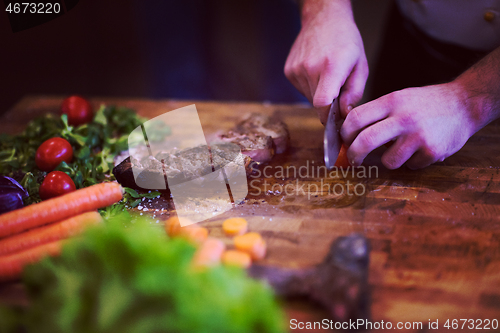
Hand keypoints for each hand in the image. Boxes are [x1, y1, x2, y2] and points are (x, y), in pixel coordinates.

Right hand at [284, 0, 367, 123]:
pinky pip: (302, 89)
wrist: (323, 19)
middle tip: (338, 88)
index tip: (335, 120)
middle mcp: (310, 68)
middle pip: (317, 104)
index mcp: (331, 67)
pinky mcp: (289, 70)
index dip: (328, 117)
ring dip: (319, 93)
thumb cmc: (346, 41)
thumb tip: (344, 114)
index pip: (322, 104)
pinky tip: (316, 71)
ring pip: (309, 97)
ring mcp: (296, 69)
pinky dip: (310, 86)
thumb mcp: (361, 65)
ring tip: (327, 75)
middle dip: (329, 103)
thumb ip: (354, 92)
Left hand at [340, 83, 479, 168]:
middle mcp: (403, 117)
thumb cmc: (426, 104)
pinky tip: (421, 150)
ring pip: (388, 161)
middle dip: (354, 155)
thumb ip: (377, 113)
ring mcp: (418, 135)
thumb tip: (348, 134)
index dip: (345, 133)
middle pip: (365, 141)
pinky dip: (412, 162)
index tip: (345, 141)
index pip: (356, 118)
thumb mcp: (400, 98)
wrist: (465, 104)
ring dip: (389, 161)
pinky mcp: (432, 151)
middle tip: (354, 160)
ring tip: (400, 150)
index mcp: (392, 101)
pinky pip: (410, 166)